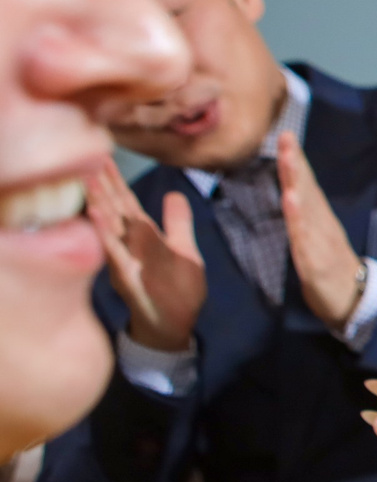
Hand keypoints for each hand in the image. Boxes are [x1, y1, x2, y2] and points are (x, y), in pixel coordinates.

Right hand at [88, 159, 205, 351]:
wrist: (172, 326)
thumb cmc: (176, 289)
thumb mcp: (184, 250)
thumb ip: (178, 223)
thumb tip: (174, 193)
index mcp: (144, 236)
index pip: (126, 203)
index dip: (116, 180)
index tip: (103, 157)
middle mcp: (129, 244)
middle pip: (113, 208)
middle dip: (101, 183)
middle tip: (87, 155)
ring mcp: (125, 259)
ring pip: (108, 226)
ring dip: (97, 202)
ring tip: (86, 178)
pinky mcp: (125, 276)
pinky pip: (113, 252)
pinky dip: (104, 233)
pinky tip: (96, 215)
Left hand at [276, 130, 363, 328]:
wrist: (355, 301)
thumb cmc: (331, 269)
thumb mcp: (315, 240)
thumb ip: (304, 218)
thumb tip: (291, 192)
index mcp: (319, 220)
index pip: (305, 185)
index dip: (295, 160)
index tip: (285, 134)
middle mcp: (321, 225)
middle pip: (306, 190)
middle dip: (295, 163)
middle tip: (285, 137)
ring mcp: (320, 243)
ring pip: (305, 210)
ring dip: (296, 183)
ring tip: (288, 161)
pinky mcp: (316, 263)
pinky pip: (304, 239)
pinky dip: (297, 218)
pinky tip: (291, 200)